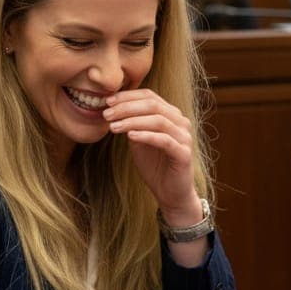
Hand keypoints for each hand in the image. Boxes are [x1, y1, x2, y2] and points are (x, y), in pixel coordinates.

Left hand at [102, 89, 199, 220]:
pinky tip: (130, 136)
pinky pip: (164, 140)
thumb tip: (111, 109)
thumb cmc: (154, 165)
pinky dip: (146, 136)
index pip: (149, 96)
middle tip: (106, 114)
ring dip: (132, 121)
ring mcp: (184, 137)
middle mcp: (180, 122)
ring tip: (113, 127)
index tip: (107, 101)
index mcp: (170, 114)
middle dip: (126, 108)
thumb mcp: (138, 140)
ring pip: (158, 121)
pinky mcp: (184, 154)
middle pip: (153, 105)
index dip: (127, 96)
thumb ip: (131, 124)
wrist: (170, 193)